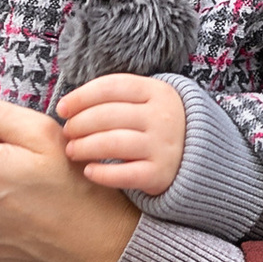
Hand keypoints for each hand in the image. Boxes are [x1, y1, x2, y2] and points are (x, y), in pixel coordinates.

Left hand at [56, 71, 187, 199]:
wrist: (199, 159)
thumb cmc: (157, 128)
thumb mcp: (148, 103)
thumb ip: (116, 99)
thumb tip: (68, 106)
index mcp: (157, 91)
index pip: (111, 87)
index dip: (81, 97)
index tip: (62, 109)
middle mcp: (163, 116)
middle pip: (108, 115)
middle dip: (79, 124)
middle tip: (67, 133)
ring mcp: (163, 146)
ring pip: (113, 143)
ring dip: (85, 147)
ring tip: (72, 151)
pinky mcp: (161, 174)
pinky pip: (124, 174)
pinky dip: (102, 173)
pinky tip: (89, 171)